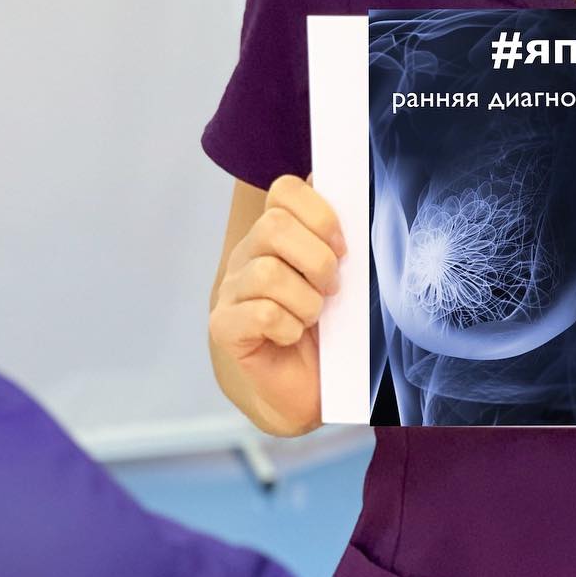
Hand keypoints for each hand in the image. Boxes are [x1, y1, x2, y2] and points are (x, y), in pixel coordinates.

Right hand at [207, 171, 346, 436]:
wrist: (306, 386)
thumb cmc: (327, 326)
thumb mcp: (341, 275)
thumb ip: (339, 236)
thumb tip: (351, 190)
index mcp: (276, 232)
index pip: (285, 190)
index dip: (319, 212)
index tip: (343, 247)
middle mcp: (247, 254)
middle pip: (273, 226)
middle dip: (317, 259)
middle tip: (332, 288)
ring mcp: (231, 290)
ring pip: (267, 272)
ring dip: (305, 300)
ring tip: (313, 317)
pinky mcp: (224, 326)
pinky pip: (260, 314)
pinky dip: (288, 327)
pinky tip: (293, 337)